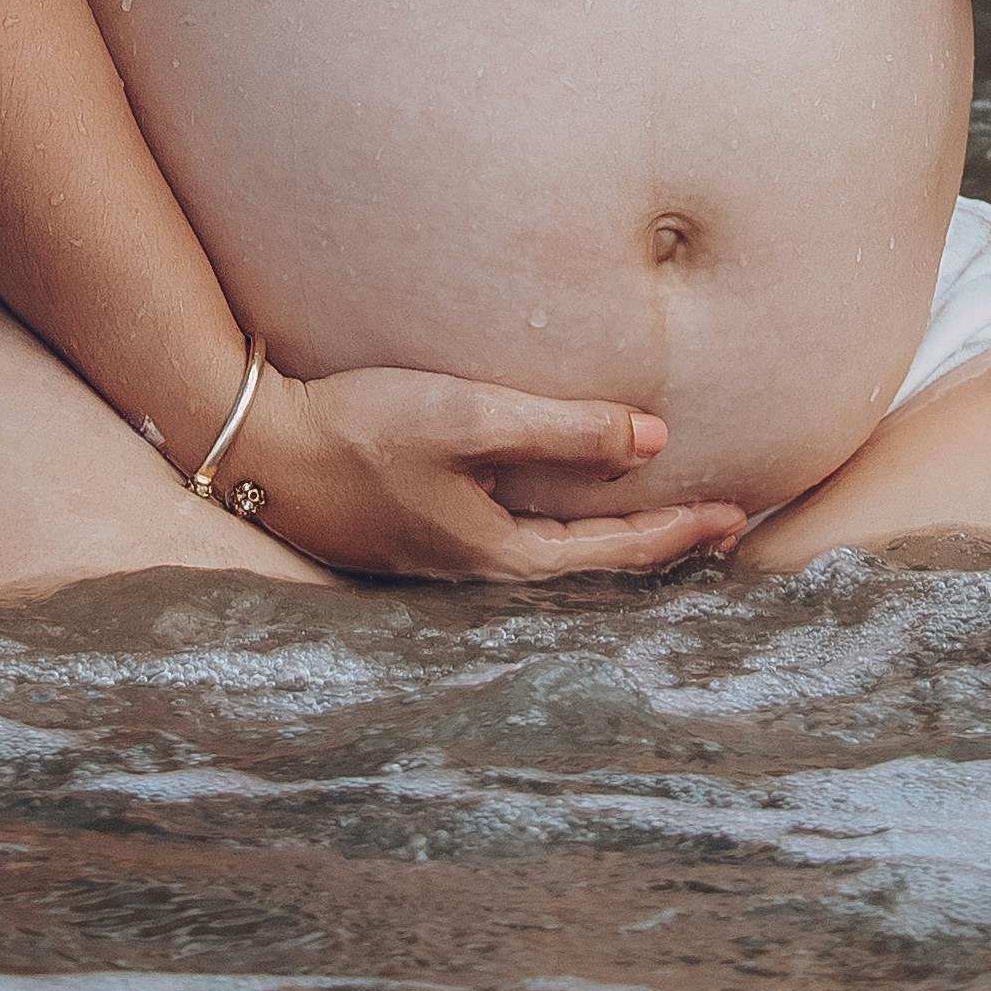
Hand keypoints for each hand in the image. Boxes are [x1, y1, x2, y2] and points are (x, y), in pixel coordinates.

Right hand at [246, 362, 748, 583]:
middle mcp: (476, 573)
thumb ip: (562, 427)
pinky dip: (558, 530)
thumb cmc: (359, 430)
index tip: (734, 516)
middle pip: (587, 571)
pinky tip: (557, 508)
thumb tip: (654, 437)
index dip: (679, 533)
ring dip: (608, 543)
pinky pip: (512, 543)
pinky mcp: (415, 536)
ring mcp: (442, 561)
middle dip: (655, 549)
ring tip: (654, 521)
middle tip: (717, 529)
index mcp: (499, 556)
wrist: (256, 449)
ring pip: (550, 561)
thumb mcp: (468, 417)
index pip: (615, 554)